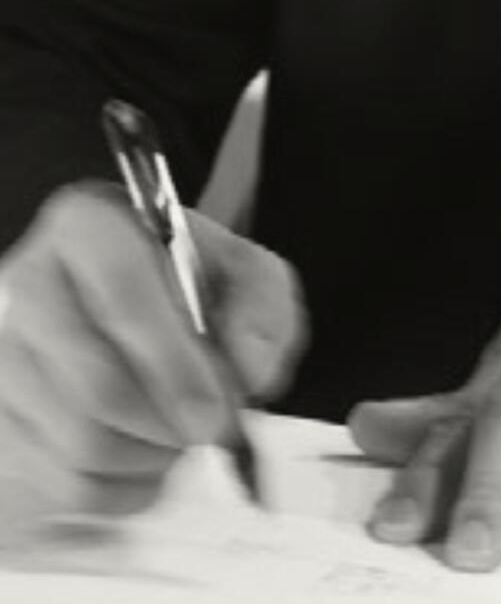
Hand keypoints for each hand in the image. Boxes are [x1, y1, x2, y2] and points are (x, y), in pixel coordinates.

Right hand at [0, 180, 306, 537]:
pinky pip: (62, 482)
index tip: (217, 413)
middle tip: (210, 429)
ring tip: (181, 433)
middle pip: (97, 388)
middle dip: (171, 423)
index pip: (124, 297)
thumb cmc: (186, 282)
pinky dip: (122, 486)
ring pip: (79, 444)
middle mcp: (25, 287)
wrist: (130, 303)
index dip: (177, 364)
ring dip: (150, 457)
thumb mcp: (242, 269)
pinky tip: (146, 455)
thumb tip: (245, 372)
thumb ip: (262, 308)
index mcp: (87, 227)